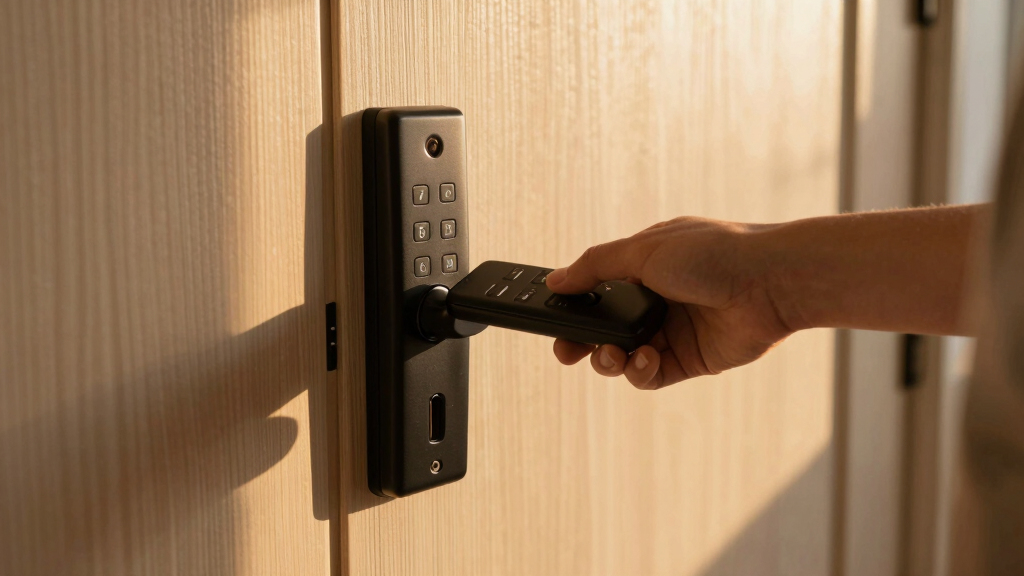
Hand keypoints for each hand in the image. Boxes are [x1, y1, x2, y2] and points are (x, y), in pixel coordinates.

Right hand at [546, 217, 793, 389]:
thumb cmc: (715, 253)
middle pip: (604, 330)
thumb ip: (595, 267)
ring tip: (614, 354)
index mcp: (642, 268)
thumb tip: (556, 280)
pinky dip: (639, 371)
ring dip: (609, 359)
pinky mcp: (689, 360)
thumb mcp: (644, 250)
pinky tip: (646, 359)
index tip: (551, 321)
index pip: (595, 292)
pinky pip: (650, 375)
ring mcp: (671, 332)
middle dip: (581, 342)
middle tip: (567, 351)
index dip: (572, 308)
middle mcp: (655, 301)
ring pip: (623, 356)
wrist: (770, 282)